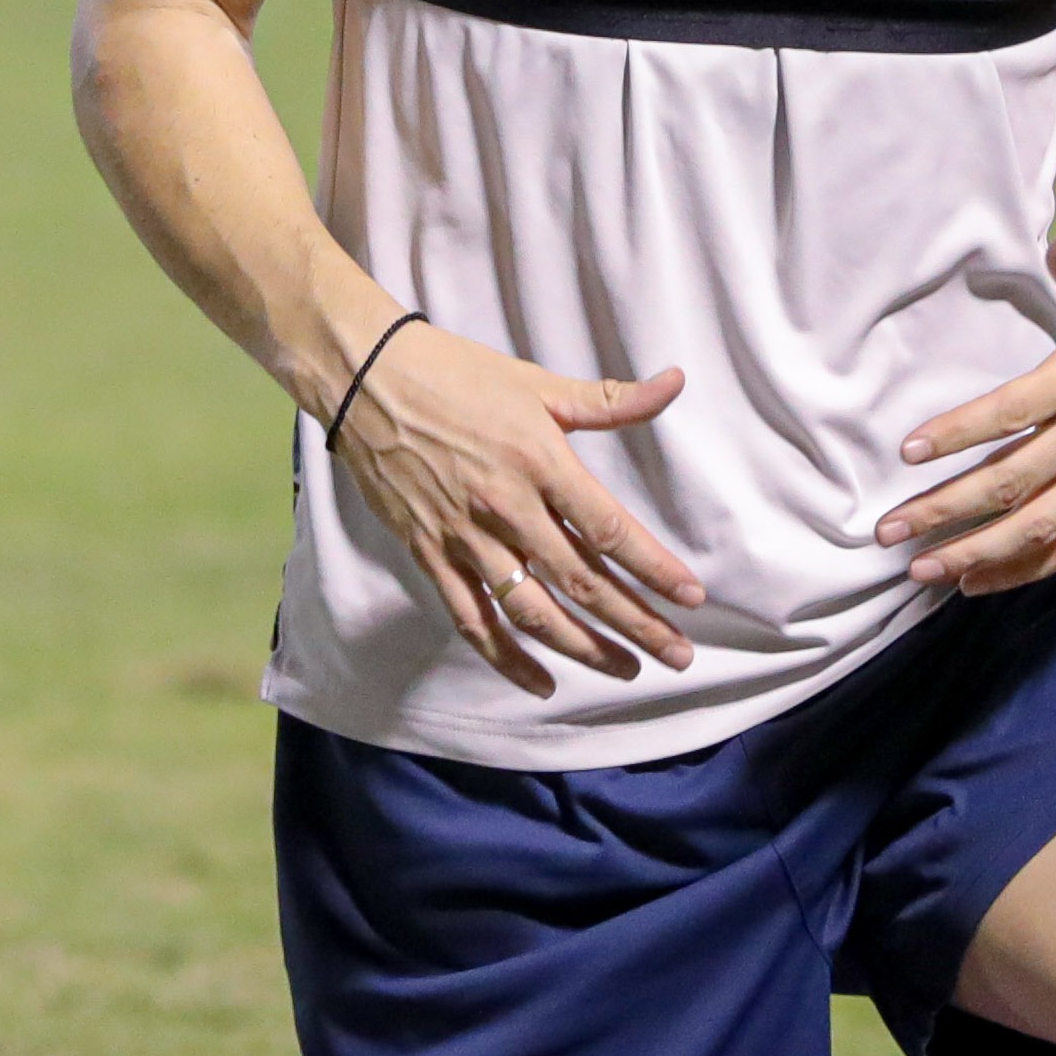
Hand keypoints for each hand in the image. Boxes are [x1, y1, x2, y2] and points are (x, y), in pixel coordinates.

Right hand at [328, 319, 706, 692]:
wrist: (364, 378)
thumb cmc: (455, 372)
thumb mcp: (537, 382)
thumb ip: (609, 400)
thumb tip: (675, 383)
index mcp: (538, 459)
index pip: (607, 528)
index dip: (653, 567)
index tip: (691, 598)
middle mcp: (505, 505)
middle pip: (581, 580)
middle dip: (636, 623)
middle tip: (679, 655)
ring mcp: (464, 535)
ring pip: (531, 610)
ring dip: (584, 648)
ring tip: (627, 669)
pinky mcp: (429, 553)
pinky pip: (472, 619)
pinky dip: (507, 658)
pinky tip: (542, 683)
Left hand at [879, 215, 1055, 591]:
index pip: (1013, 412)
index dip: (960, 433)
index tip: (907, 452)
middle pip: (1015, 482)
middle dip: (947, 510)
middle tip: (888, 531)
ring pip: (1042, 526)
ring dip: (979, 553)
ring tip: (922, 570)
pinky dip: (1027, 568)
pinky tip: (978, 582)